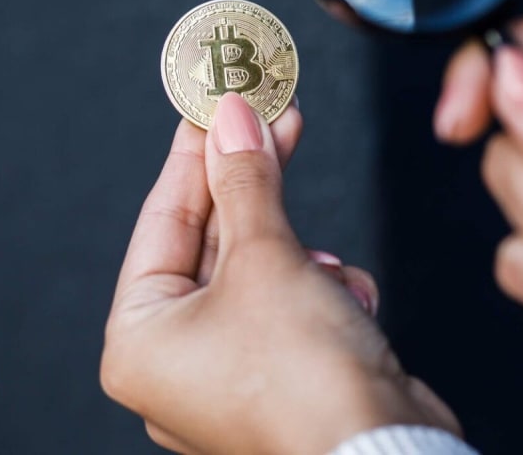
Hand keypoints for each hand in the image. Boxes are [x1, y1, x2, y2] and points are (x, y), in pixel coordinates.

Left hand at [102, 93, 457, 454]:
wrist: (381, 454)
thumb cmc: (304, 384)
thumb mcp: (268, 259)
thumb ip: (247, 182)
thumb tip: (231, 117)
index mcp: (141, 339)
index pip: (163, 220)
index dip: (194, 154)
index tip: (218, 103)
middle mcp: (179, 360)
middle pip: (214, 242)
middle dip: (256, 190)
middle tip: (276, 122)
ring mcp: (233, 372)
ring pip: (265, 271)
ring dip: (303, 258)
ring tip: (323, 271)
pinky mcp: (285, 375)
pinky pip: (296, 305)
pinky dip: (326, 294)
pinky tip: (347, 308)